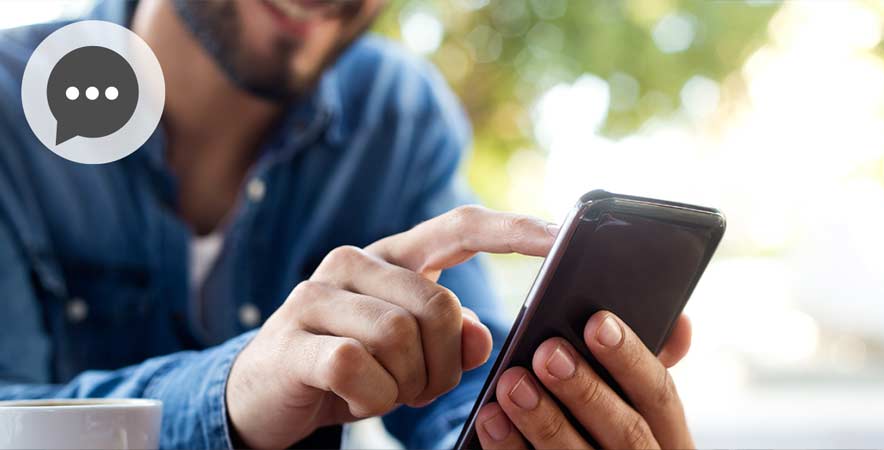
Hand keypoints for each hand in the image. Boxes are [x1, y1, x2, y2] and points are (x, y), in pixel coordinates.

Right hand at [225, 206, 558, 448]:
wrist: (265, 396)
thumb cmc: (350, 368)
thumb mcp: (411, 356)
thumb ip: (453, 339)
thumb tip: (484, 337)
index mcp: (393, 258)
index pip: (461, 228)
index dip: (514, 229)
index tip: (564, 234)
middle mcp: (354, 262)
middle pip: (439, 306)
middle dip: (444, 364)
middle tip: (421, 388)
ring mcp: (318, 295)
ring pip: (400, 337)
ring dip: (406, 385)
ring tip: (385, 393)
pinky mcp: (294, 336)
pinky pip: (359, 366)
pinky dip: (371, 398)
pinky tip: (355, 399)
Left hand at [475, 311, 693, 448]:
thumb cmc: (604, 431)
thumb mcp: (636, 407)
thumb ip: (642, 370)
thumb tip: (679, 322)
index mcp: (669, 438)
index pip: (661, 395)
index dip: (630, 357)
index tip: (597, 322)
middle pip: (625, 432)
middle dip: (585, 390)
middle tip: (548, 352)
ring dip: (543, 419)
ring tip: (512, 383)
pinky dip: (510, 449)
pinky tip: (491, 419)